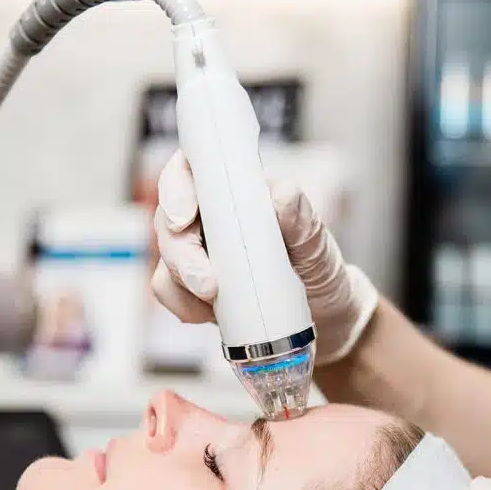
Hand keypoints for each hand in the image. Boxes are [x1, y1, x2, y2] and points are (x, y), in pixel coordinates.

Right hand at [151, 150, 378, 365]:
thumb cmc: (319, 270)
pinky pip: (171, 294)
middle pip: (169, 221)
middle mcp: (211, 219)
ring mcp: (200, 255)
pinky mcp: (196, 290)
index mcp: (237, 193)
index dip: (176, 188)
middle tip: (207, 284)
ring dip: (180, 284)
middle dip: (180, 254)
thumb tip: (283, 195)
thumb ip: (302, 220)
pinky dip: (184, 307)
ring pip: (165, 261)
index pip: (192, 171)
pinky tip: (210, 316)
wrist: (326, 318)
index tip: (184, 217)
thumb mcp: (318, 245)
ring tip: (213, 303)